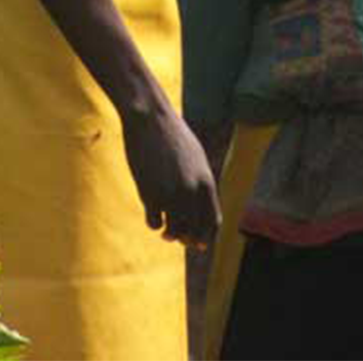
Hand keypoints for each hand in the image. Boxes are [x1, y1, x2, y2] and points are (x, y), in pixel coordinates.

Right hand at [121, 101, 219, 246]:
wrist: (150, 119)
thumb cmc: (172, 135)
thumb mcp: (195, 158)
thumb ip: (200, 181)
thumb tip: (199, 202)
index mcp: (207, 182)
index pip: (213, 221)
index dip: (206, 236)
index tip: (198, 243)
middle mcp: (192, 192)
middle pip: (194, 231)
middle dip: (187, 239)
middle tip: (179, 239)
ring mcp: (171, 194)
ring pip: (174, 231)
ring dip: (170, 235)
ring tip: (165, 232)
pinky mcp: (149, 193)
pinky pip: (154, 222)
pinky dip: (154, 223)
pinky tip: (151, 216)